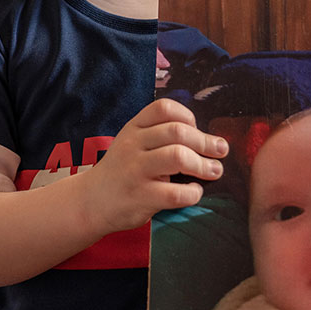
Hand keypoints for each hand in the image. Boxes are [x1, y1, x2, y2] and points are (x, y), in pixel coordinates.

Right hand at [81, 98, 227, 232]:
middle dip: (205, 141)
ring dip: (203, 164)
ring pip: (178, 157)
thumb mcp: (133, 142)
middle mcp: (133, 145)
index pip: (164, 108)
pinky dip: (193, 192)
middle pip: (178, 131)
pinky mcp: (140, 197)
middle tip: (220, 151)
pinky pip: (175, 192)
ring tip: (214, 171)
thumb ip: (161, 134)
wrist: (90, 201)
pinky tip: (194, 192)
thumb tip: (209, 138)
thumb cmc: (123, 170)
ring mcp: (135, 171)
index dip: (188, 116)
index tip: (196, 130)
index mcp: (133, 127)